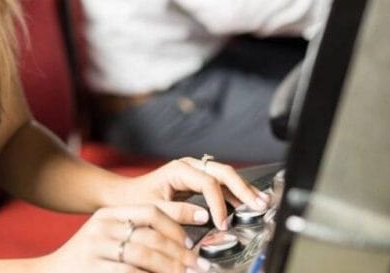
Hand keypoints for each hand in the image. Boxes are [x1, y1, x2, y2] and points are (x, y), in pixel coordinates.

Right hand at [39, 204, 210, 272]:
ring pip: (146, 255)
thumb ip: (135, 233)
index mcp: (109, 214)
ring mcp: (98, 248)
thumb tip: (180, 242)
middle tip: (199, 264)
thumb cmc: (88, 259)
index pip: (150, 210)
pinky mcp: (96, 268)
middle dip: (180, 252)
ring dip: (172, 267)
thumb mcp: (107, 237)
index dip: (179, 219)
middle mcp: (102, 227)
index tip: (199, 232)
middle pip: (152, 235)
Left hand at [121, 158, 269, 228]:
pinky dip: (237, 192)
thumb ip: (178, 213)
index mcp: (179, 169)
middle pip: (223, 172)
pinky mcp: (199, 181)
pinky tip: (249, 202)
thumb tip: (204, 216)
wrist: (127, 196)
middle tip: (259, 205)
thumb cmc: (138, 200)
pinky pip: (222, 183)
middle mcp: (190, 166)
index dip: (218, 203)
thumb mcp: (154, 208)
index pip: (208, 183)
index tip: (222, 223)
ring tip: (261, 202)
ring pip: (226, 176)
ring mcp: (196, 172)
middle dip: (243, 189)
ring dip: (244, 189)